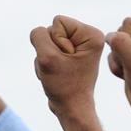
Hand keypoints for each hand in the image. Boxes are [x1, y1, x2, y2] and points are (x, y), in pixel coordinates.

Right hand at [30, 15, 104, 130]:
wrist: (71, 109)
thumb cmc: (63, 86)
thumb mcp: (47, 57)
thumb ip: (39, 36)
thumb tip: (39, 32)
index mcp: (92, 34)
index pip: (57, 22)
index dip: (55, 42)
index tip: (66, 61)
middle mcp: (88, 37)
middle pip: (52, 29)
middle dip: (50, 50)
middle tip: (62, 68)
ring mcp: (79, 46)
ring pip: (47, 41)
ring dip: (47, 58)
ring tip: (59, 73)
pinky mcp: (70, 54)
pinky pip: (47, 50)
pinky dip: (47, 63)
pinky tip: (57, 74)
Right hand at [106, 18, 130, 130]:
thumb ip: (120, 43)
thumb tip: (109, 35)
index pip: (128, 23)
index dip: (124, 40)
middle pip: (120, 33)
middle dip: (120, 51)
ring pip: (114, 45)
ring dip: (117, 61)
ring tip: (129, 72)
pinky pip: (114, 55)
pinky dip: (116, 66)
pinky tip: (126, 75)